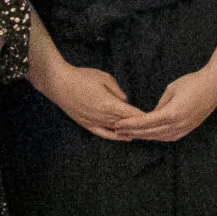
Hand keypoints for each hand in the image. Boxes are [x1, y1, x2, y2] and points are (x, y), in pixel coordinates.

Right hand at [33, 56, 148, 141]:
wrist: (59, 83)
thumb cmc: (82, 77)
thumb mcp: (105, 78)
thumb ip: (118, 92)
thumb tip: (125, 102)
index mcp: (110, 104)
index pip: (133, 114)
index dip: (145, 117)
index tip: (158, 118)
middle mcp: (103, 117)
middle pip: (127, 124)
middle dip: (141, 126)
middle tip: (156, 128)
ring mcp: (94, 122)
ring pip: (117, 131)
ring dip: (131, 132)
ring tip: (145, 133)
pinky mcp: (86, 125)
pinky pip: (104, 134)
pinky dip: (116, 137)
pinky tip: (125, 138)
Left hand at [121, 68, 216, 143]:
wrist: (215, 84)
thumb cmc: (193, 82)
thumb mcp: (171, 90)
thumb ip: (160, 105)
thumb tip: (152, 115)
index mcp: (171, 113)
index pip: (145, 122)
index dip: (130, 124)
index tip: (118, 124)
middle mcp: (178, 124)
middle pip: (150, 133)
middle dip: (133, 132)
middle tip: (118, 131)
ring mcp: (185, 127)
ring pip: (160, 137)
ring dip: (144, 136)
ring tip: (131, 135)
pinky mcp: (190, 128)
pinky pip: (170, 137)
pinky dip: (158, 137)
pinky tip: (151, 135)